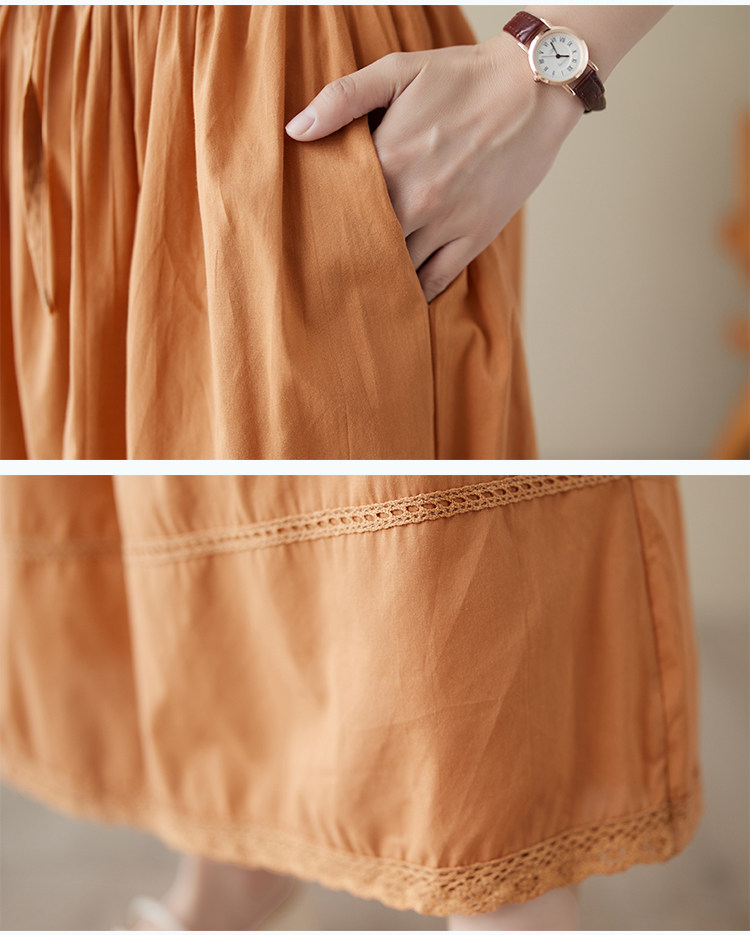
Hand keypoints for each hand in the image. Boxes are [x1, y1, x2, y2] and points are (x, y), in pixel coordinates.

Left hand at [285, 31, 582, 303]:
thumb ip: (343, 98)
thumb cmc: (464, 76)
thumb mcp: (398, 70)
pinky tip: (401, 294)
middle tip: (326, 272)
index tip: (307, 237)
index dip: (322, 226)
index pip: (339, 209)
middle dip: (346, 259)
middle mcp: (414, 200)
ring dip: (379, 277)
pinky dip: (416, 291)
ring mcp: (446, 223)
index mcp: (388, 160)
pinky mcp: (474, 237)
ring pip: (399, 269)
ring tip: (359, 287)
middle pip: (365, 247)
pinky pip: (437, 280)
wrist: (535, 87)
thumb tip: (296, 130)